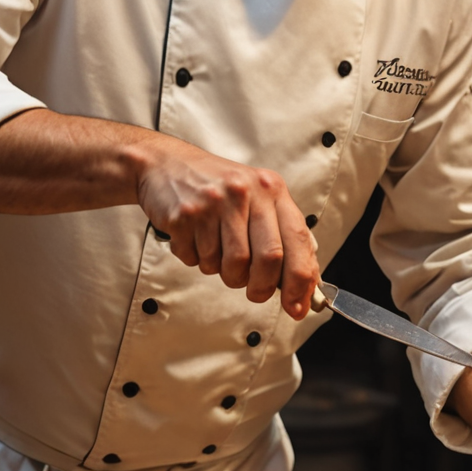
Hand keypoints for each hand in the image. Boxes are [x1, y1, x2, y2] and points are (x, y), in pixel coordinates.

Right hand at [135, 135, 318, 319]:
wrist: (164, 164)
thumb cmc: (216, 187)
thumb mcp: (257, 197)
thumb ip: (283, 233)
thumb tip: (306, 280)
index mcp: (271, 189)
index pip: (298, 240)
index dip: (300, 280)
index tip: (297, 306)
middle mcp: (246, 192)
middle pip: (269, 259)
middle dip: (262, 287)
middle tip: (254, 292)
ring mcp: (215, 203)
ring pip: (232, 265)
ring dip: (225, 273)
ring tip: (216, 252)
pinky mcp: (185, 215)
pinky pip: (198, 260)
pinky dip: (197, 260)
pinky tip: (194, 239)